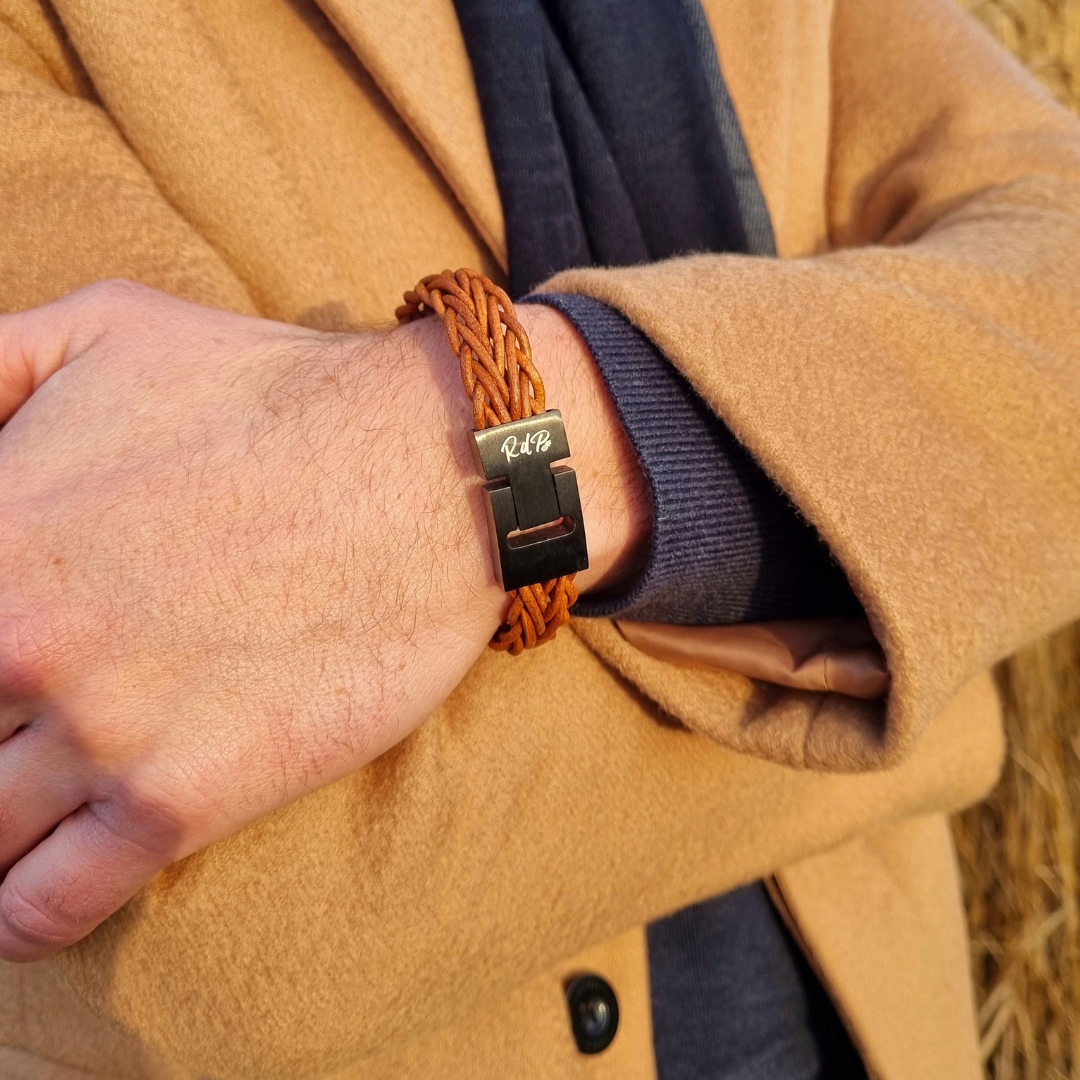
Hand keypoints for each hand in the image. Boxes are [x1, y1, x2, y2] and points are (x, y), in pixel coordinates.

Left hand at [0, 281, 648, 960]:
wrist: (433, 473)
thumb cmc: (275, 394)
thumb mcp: (105, 326)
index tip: (0, 669)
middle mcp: (21, 639)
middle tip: (21, 717)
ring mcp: (102, 730)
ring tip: (22, 805)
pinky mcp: (184, 798)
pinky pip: (44, 906)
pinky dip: (21, 913)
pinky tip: (34, 884)